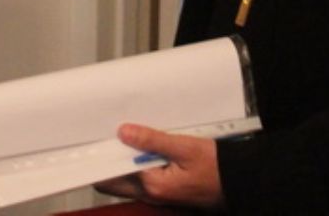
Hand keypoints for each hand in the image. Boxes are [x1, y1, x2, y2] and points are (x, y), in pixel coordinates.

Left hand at [93, 125, 222, 208]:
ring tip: (117, 139)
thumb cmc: (217, 168)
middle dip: (104, 163)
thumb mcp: (184, 147)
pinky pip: (141, 180)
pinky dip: (134, 166)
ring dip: (119, 163)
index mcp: (153, 187)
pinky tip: (137, 149)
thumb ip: (152, 141)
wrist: (240, 182)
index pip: (113, 175)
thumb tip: (124, 132)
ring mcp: (158, 196)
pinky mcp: (165, 192)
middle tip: (99, 139)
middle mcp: (152, 195)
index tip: (88, 145)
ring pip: (126, 181)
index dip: (98, 161)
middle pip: (114, 182)